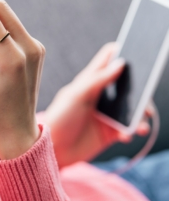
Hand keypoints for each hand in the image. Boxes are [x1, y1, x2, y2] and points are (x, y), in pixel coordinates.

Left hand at [42, 43, 152, 168]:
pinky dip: (133, 130)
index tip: (138, 51)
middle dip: (140, 86)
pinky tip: (126, 135)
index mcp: (91, 80)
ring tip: (142, 120)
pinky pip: (130, 128)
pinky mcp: (111, 132)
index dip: (122, 51)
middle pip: (128, 83)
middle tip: (147, 92)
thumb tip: (121, 62)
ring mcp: (107, 113)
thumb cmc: (60, 117)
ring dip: (141, 112)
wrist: (54, 149)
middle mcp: (102, 94)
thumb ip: (98, 79)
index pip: (108, 59)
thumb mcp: (77, 95)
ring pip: (133, 106)